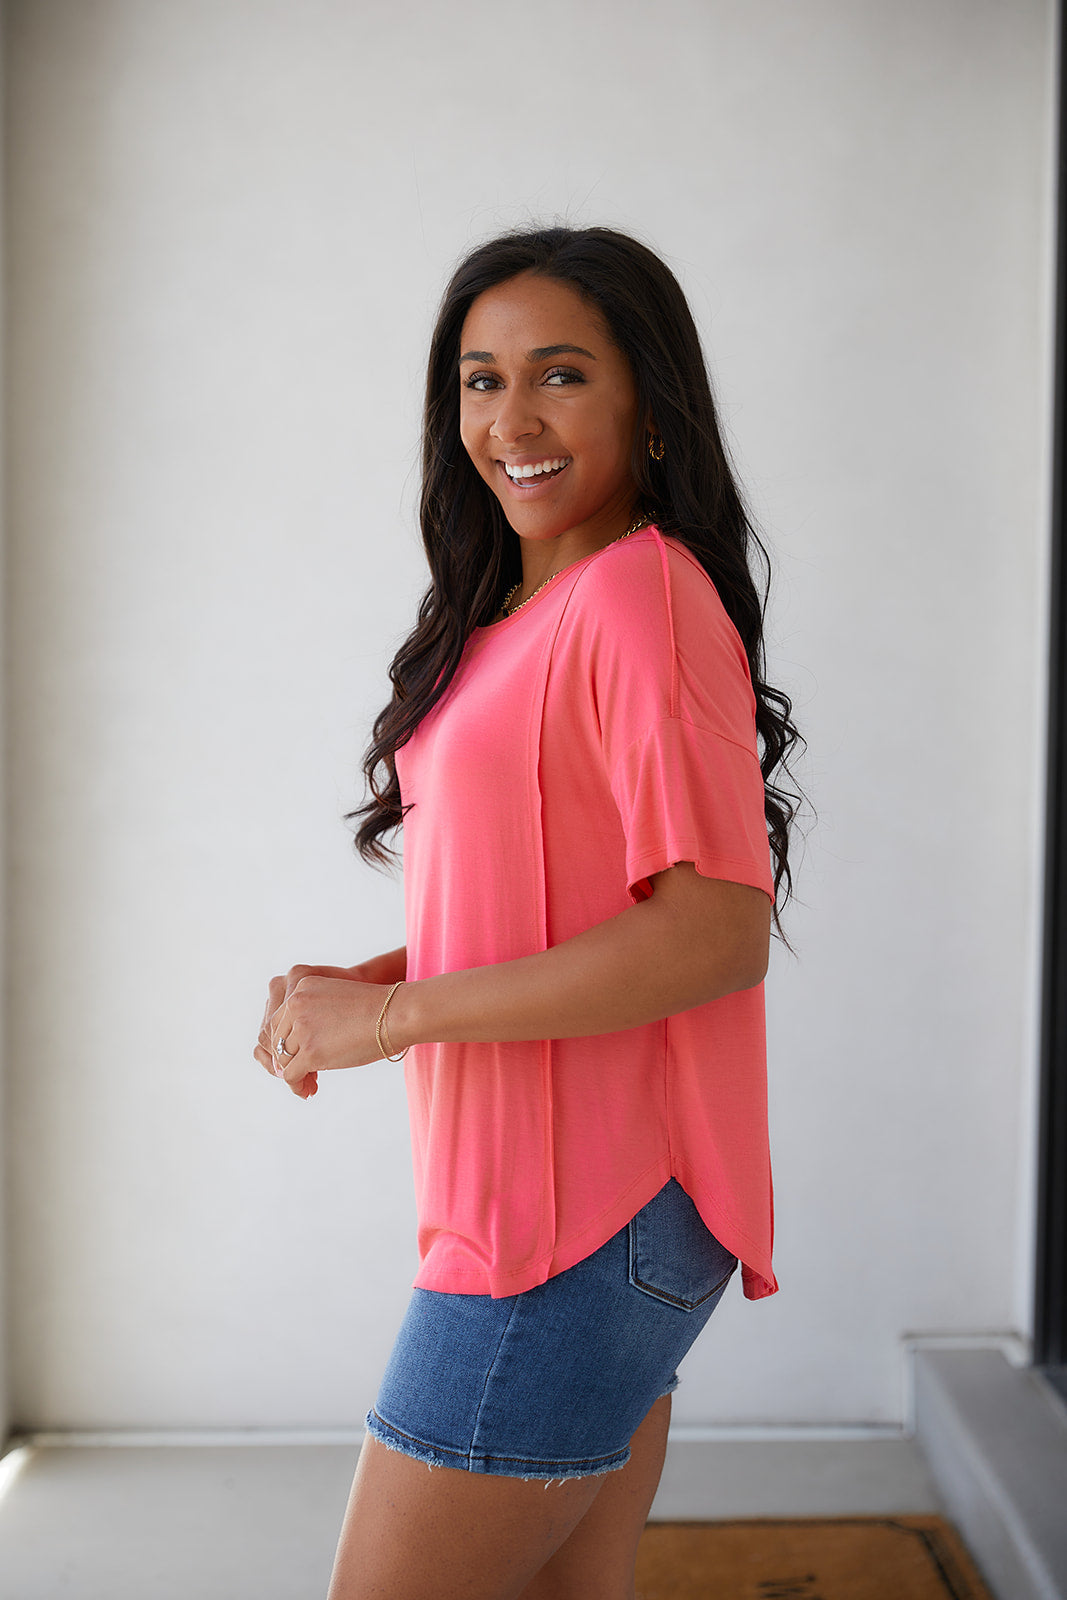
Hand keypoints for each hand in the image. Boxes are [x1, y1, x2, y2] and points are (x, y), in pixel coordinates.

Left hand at [254, 952, 406, 1099]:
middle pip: (277, 1039)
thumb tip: (299, 1050)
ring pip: (284, 1059)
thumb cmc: (376, 1010)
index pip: (279, 1020)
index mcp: (300, 986)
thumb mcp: (335, 1000)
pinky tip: (308, 1091)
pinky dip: (296, 1086)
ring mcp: (301, 1027)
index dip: (289, 1042)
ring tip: (310, 1085)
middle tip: (306, 1073)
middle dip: (289, 1058)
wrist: (396, 1013)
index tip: (302, 1055)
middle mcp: (295, 1003)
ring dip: (294, 1074)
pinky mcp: (310, 1051)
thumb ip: (314, 1015)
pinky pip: (291, 1075)